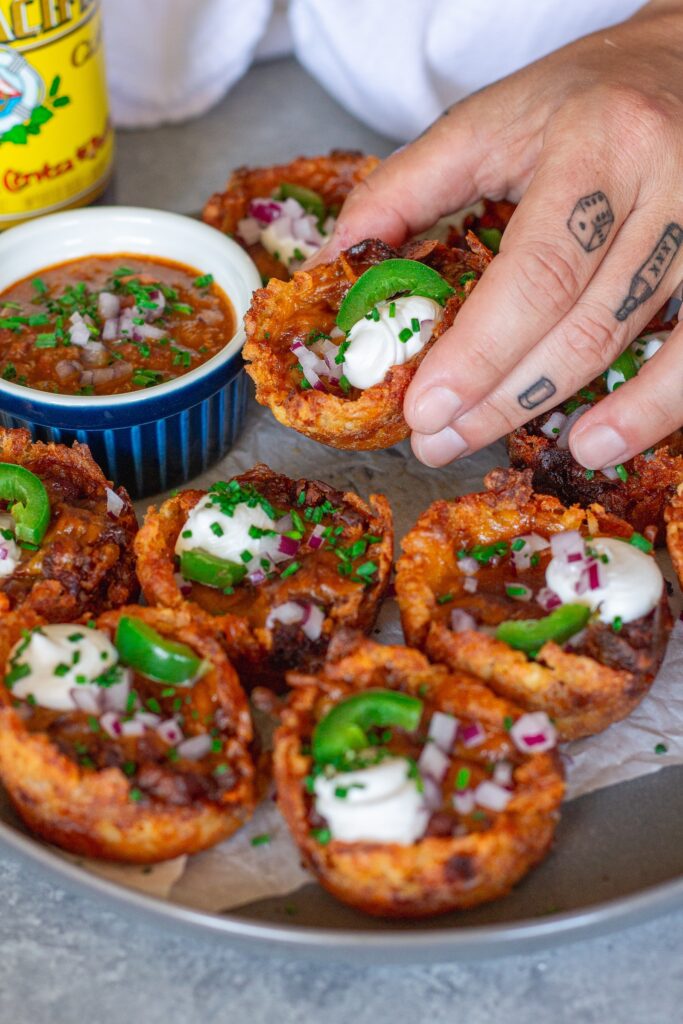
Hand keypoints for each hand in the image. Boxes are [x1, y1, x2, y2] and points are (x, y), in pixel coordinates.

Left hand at [313, 1, 682, 467]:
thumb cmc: (583, 98)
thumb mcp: (488, 120)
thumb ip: (407, 188)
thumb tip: (337, 261)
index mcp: (598, 145)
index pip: (538, 271)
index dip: (481, 351)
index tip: (425, 407)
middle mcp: (668, 187)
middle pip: (582, 323)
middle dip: (501, 397)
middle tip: (435, 440)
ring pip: (633, 345)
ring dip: (557, 409)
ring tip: (485, 444)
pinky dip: (650, 410)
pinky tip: (597, 446)